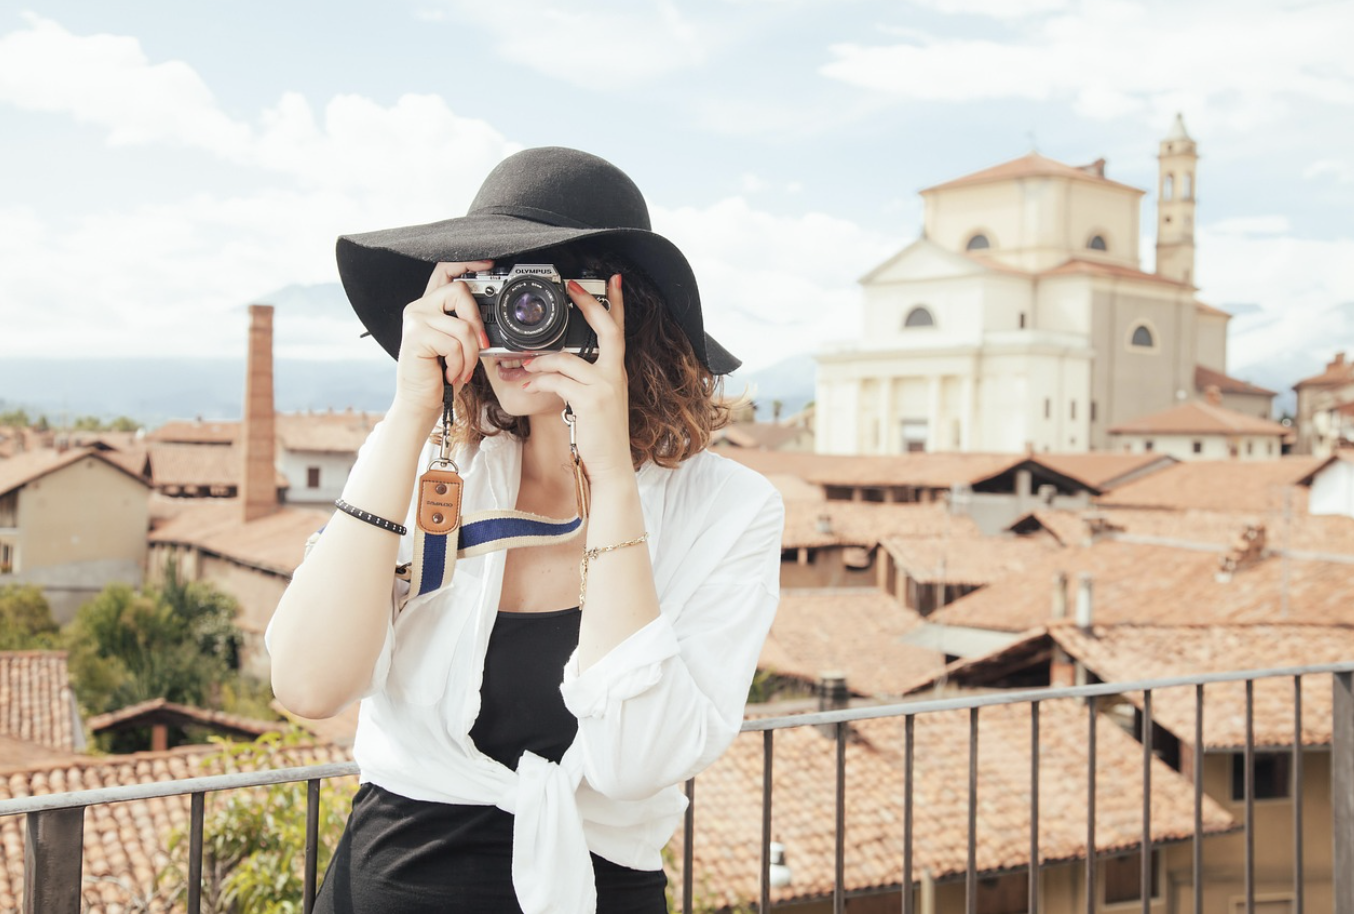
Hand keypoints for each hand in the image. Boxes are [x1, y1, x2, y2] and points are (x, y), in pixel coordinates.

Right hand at [392, 260, 493, 421]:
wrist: (421, 401)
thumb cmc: (440, 374)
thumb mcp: (458, 345)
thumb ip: (467, 325)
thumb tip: (490, 320)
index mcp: (430, 306)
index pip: (445, 271)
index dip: (468, 263)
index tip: (488, 264)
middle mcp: (419, 307)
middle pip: (459, 291)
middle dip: (477, 322)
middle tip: (479, 346)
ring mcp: (416, 320)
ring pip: (462, 326)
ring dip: (470, 355)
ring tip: (462, 370)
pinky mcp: (416, 336)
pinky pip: (454, 344)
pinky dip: (460, 364)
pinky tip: (450, 373)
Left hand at [520, 274, 632, 481]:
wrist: (611, 466)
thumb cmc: (600, 436)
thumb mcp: (596, 402)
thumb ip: (584, 380)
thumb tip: (555, 365)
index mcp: (616, 372)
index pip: (619, 330)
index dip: (617, 304)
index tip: (613, 281)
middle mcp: (615, 375)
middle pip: (607, 329)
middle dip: (589, 304)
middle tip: (572, 287)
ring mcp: (605, 386)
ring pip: (567, 359)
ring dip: (540, 360)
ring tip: (523, 365)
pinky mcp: (590, 400)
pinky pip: (558, 381)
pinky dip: (538, 380)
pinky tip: (527, 384)